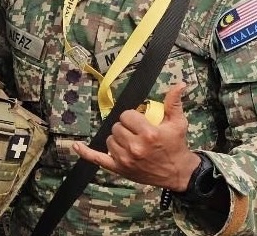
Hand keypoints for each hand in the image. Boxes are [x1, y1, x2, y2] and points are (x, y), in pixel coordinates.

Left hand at [73, 83, 200, 190]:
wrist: (178, 173)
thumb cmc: (177, 146)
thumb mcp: (178, 123)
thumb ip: (173, 102)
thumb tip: (179, 84)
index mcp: (148, 133)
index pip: (126, 115)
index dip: (133, 117)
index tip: (140, 121)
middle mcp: (135, 147)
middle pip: (116, 127)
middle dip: (126, 127)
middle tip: (137, 132)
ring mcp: (125, 159)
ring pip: (109, 139)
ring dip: (117, 138)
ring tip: (131, 141)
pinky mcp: (119, 168)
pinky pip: (98, 159)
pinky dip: (86, 153)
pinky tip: (77, 146)